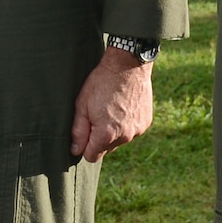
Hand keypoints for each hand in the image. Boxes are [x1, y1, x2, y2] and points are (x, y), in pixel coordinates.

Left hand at [70, 47, 154, 162]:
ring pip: (120, 140)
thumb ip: (78, 131)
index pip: (92, 156)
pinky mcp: (146, 122)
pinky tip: (122, 106)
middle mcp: (125, 137)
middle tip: (97, 113)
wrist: (127, 66)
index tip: (84, 130)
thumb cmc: (101, 83)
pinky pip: (131, 130)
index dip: (85, 145)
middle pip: (106, 149)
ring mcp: (138, 130)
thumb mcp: (82, 105)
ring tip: (110, 107)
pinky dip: (126, 123)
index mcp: (107, 134)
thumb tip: (76, 150)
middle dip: (99, 137)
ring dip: (113, 130)